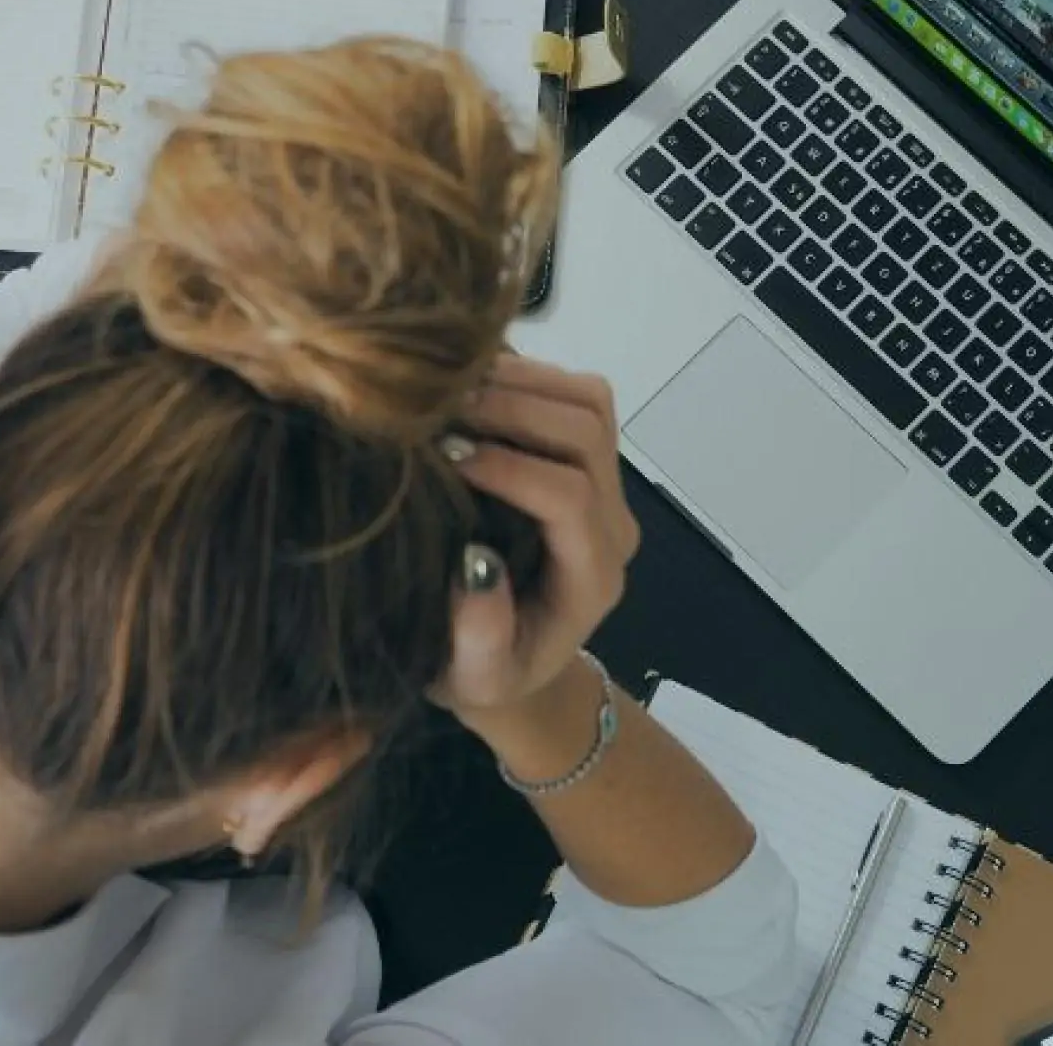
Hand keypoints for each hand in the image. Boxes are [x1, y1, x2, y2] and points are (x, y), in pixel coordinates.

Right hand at [432, 356, 640, 721]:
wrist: (512, 662)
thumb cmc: (486, 674)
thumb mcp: (473, 677)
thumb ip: (480, 636)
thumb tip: (476, 565)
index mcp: (592, 577)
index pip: (570, 498)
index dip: (511, 468)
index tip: (446, 458)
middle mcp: (611, 525)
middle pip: (587, 434)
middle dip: (514, 409)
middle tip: (440, 410)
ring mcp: (605, 486)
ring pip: (589, 402)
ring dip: (522, 382)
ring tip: (452, 390)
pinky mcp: (587, 460)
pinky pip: (575, 395)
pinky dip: (526, 375)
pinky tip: (469, 386)